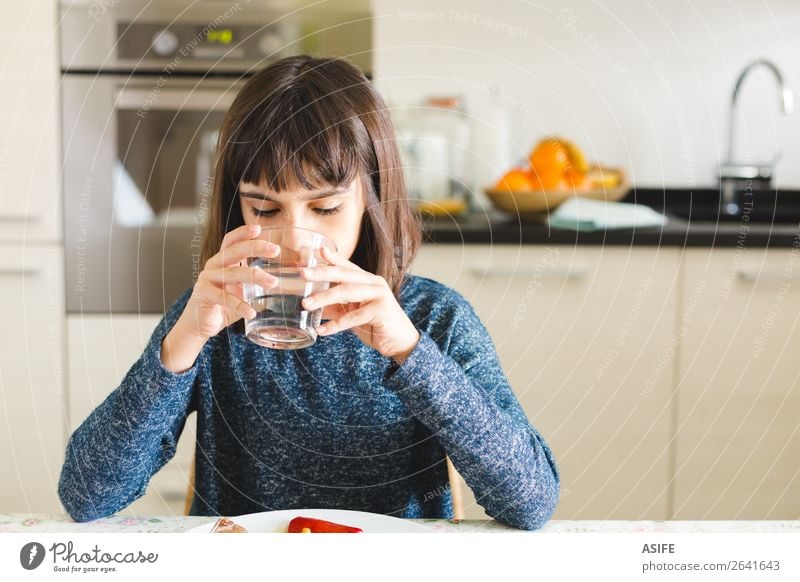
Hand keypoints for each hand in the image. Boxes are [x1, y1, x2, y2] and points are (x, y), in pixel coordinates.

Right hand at [179, 224, 278, 340]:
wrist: (200, 325)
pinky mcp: (204, 295)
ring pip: (233, 273)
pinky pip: (224, 298)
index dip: (243, 233)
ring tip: (273, 283)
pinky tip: (252, 312)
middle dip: (255, 247)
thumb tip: (285, 280)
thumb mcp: (241, 290)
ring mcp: (207, 280)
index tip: (259, 229)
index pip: (231, 241)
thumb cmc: (223, 306)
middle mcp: (213, 266)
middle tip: (275, 250)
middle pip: (234, 251)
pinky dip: (240, 306)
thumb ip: (255, 283)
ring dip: (255, 277)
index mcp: (222, 261)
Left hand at [301, 246, 419, 361]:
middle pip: (344, 274)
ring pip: (347, 292)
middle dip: (322, 273)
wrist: (400, 343)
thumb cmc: (376, 325)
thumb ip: (335, 306)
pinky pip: (353, 317)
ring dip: (324, 298)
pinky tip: (321, 330)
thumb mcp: (352, 313)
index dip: (332, 258)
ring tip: (306, 304)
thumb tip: (310, 305)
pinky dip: (335, 325)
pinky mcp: (380, 310)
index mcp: (368, 280)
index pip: (347, 266)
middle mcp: (374, 283)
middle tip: (303, 274)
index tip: (317, 250)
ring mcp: (379, 295)